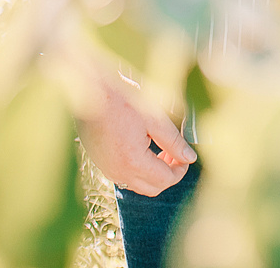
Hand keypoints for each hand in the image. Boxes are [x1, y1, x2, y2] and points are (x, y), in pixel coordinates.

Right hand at [76, 77, 195, 196]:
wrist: (90, 92)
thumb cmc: (122, 101)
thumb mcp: (153, 118)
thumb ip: (173, 141)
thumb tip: (190, 157)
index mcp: (133, 162)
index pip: (166, 180)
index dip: (180, 170)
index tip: (185, 156)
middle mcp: (119, 172)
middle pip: (153, 188)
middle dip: (168, 174)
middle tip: (174, 153)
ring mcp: (108, 169)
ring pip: (138, 185)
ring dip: (153, 173)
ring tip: (160, 150)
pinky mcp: (101, 163)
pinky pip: (124, 176)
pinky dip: (138, 170)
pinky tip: (142, 148)